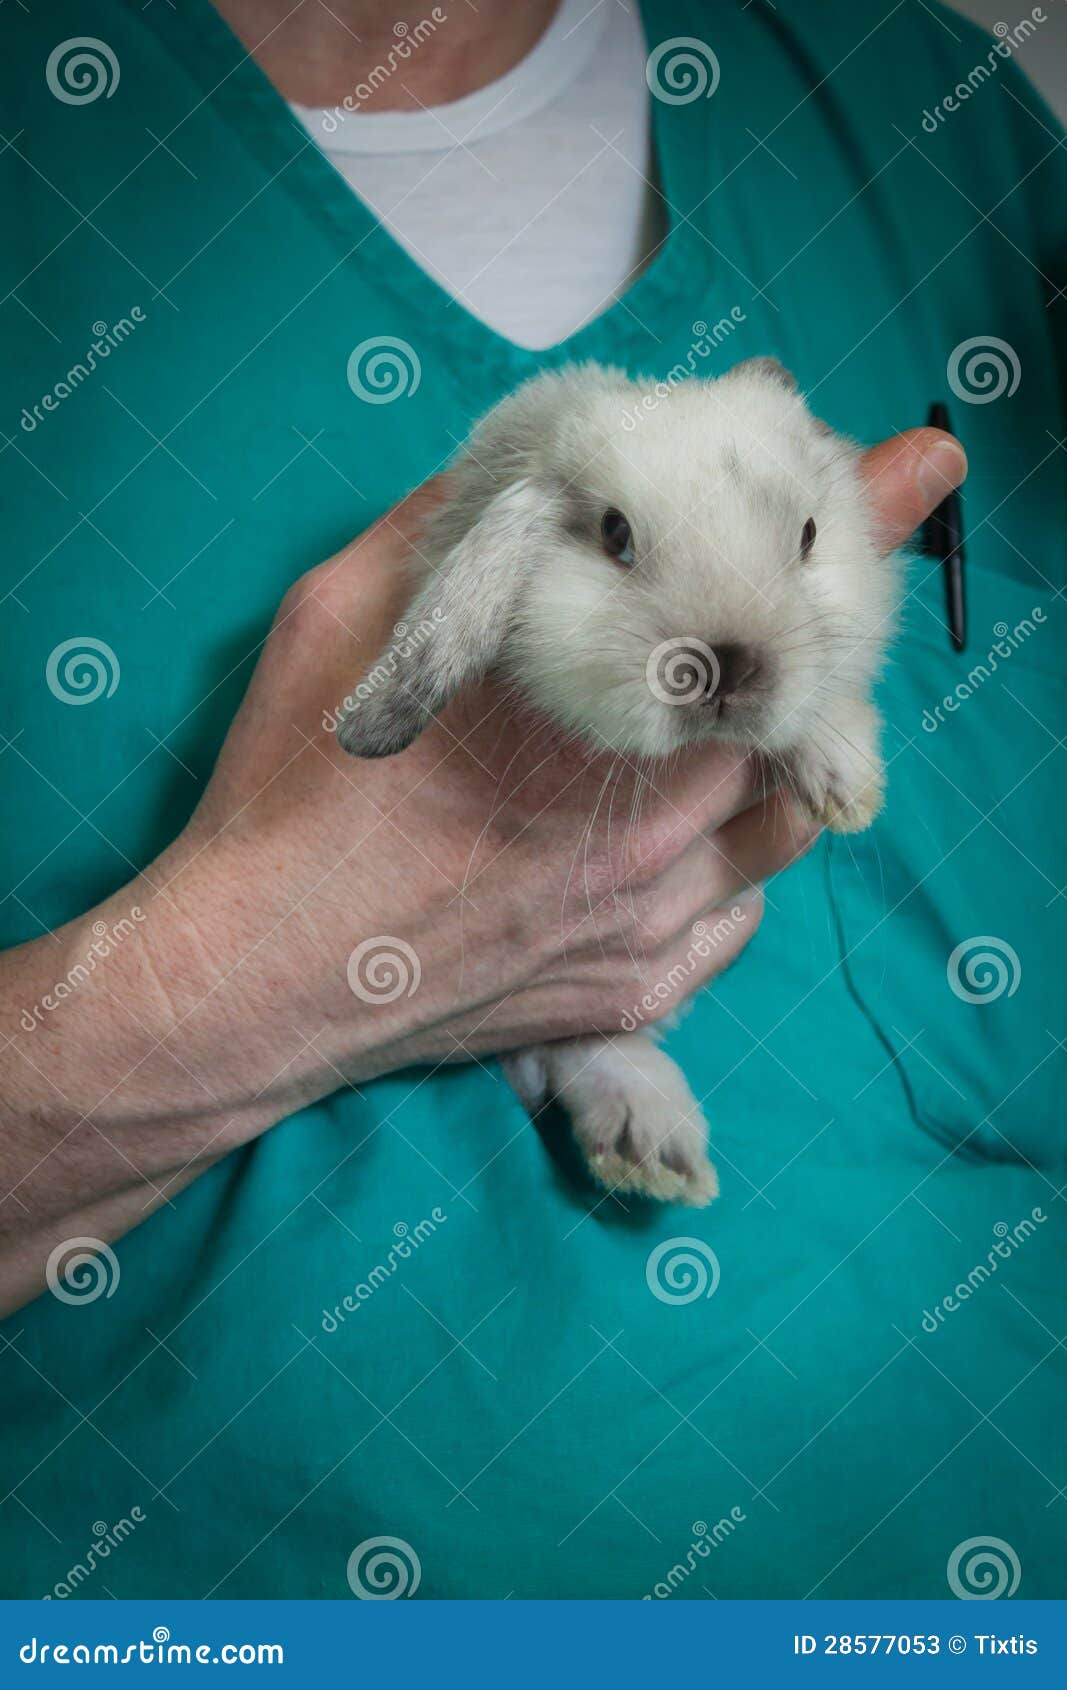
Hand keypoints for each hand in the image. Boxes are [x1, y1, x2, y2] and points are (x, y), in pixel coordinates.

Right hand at [161, 425, 965, 1115]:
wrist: (252, 980)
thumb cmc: (289, 799)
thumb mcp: (347, 620)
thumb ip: (453, 534)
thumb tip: (533, 472)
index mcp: (592, 716)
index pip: (764, 601)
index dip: (852, 523)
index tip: (916, 466)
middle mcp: (651, 826)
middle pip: (798, 719)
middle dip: (812, 651)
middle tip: (796, 614)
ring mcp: (651, 924)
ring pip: (783, 829)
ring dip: (776, 764)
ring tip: (729, 728)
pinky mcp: (631, 996)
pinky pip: (737, 925)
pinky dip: (733, 872)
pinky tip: (684, 841)